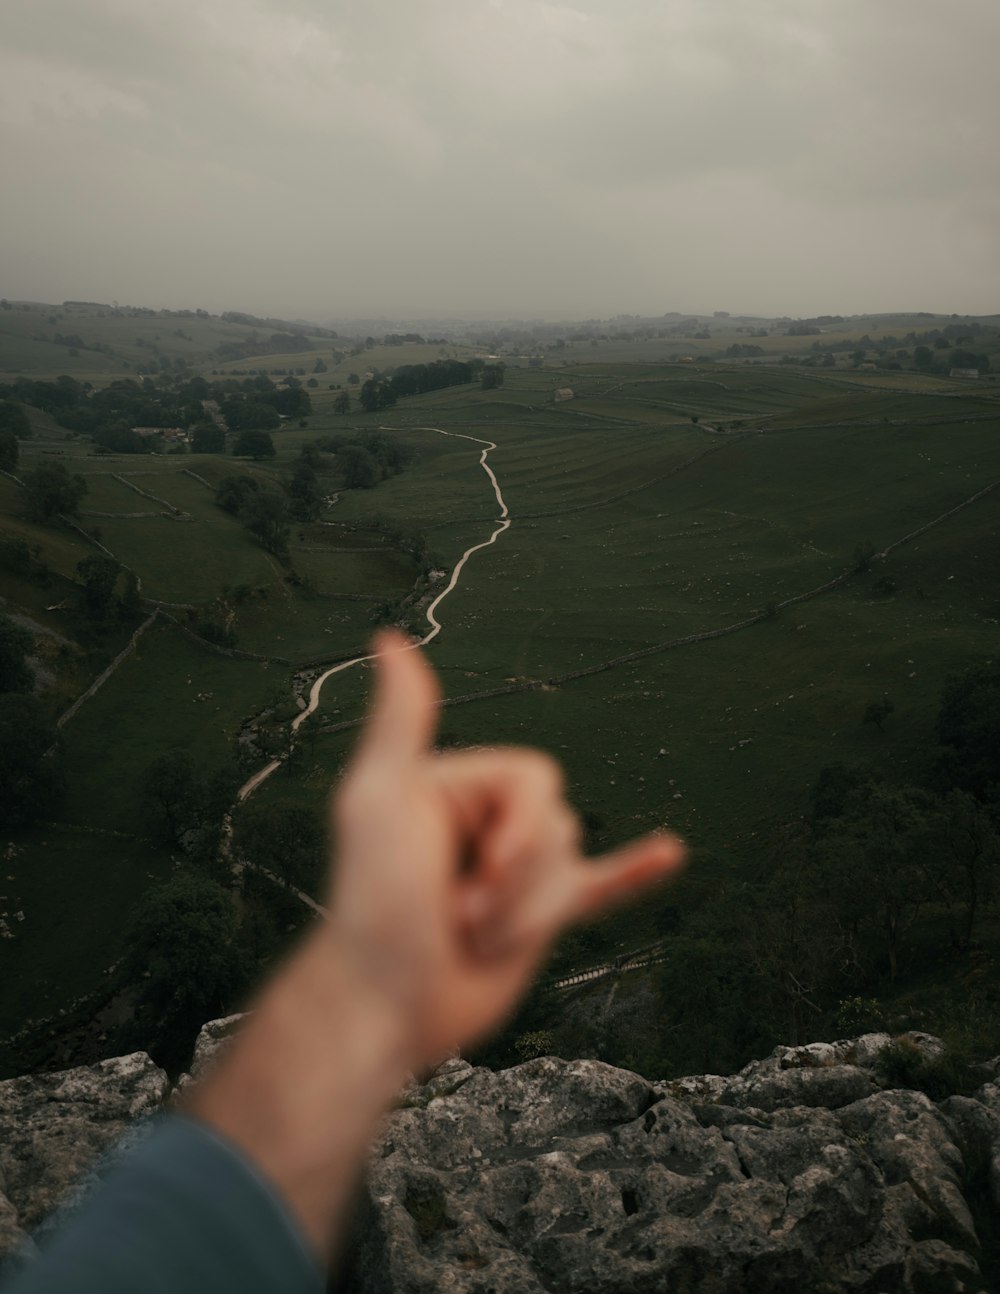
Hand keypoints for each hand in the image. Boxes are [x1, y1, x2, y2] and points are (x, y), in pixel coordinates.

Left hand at [329, 630, 685, 1068]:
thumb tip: (389, 639)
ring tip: (470, 936)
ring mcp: (518, 869)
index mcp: (460, 784)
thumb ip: (401, 722)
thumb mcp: (381, 799)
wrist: (386, 1006)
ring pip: (573, 863)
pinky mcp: (541, 916)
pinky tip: (671, 852)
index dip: (520, 828)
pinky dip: (636, 871)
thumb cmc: (373, 903)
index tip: (472, 868)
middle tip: (455, 913)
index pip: (536, 778)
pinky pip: (602, 886)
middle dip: (517, 880)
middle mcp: (491, 820)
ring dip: (528, 913)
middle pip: (559, 822)